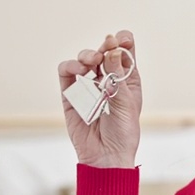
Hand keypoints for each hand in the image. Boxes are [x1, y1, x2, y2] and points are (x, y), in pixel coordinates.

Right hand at [58, 30, 142, 167]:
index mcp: (127, 79)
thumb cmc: (122, 132)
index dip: (123, 42)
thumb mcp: (126, 102)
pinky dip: (70, 66)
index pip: (124, 52)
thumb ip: (117, 76)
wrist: (106, 156)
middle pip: (104, 52)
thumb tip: (111, 50)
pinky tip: (79, 71)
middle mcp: (107, 79)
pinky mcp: (70, 95)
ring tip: (92, 62)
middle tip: (106, 46)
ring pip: (84, 59)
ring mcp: (88, 86)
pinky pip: (66, 74)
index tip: (122, 38)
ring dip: (87, 55)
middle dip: (105, 46)